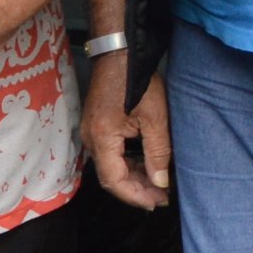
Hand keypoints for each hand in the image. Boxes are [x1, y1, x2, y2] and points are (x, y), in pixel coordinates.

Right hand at [84, 53, 173, 208]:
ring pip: (110, 166)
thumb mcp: (155, 117)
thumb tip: (160, 182)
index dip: (136, 196)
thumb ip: (158, 152)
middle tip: (161, 196)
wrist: (119, 51)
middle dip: (136, 190)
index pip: (114, 181)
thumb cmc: (136, 79)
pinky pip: (110, 153)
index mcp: (102, 138)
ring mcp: (92, 131)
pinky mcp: (97, 125)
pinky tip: (144, 164)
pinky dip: (127, 163)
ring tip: (156, 184)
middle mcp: (91, 138)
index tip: (157, 202)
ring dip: (132, 177)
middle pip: (110, 177)